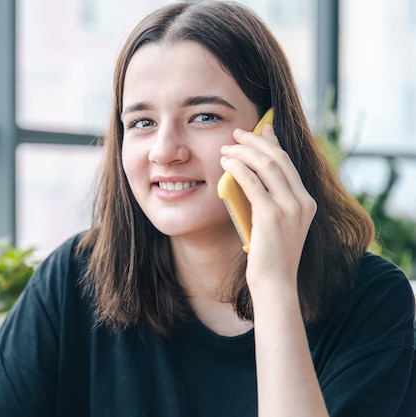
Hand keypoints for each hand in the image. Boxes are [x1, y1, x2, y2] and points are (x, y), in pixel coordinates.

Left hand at [220, 124, 316, 293]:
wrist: (275, 283)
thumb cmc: (269, 256)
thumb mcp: (275, 225)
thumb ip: (270, 202)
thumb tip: (251, 179)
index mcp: (307, 202)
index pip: (288, 163)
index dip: (273, 143)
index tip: (260, 129)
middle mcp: (303, 201)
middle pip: (278, 158)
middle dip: (256, 141)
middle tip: (236, 134)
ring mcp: (290, 207)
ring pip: (266, 165)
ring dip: (244, 152)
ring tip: (227, 147)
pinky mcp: (272, 215)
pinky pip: (253, 182)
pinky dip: (238, 168)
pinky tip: (226, 162)